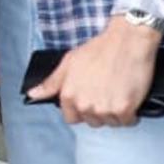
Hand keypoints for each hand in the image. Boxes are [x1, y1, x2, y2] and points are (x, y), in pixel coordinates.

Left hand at [26, 17, 160, 126]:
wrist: (128, 40)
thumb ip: (51, 83)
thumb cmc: (99, 48)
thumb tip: (32, 95)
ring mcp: (104, 108)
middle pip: (93, 121)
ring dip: (116, 112)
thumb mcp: (69, 62)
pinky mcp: (124, 109)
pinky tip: (130, 97)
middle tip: (107, 91)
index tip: (91, 98)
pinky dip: (131, 113)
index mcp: (69, 96)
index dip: (82, 110)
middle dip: (100, 111)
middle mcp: (84, 105)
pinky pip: (128, 121)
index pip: (72, 118)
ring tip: (118, 92)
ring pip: (110, 122)